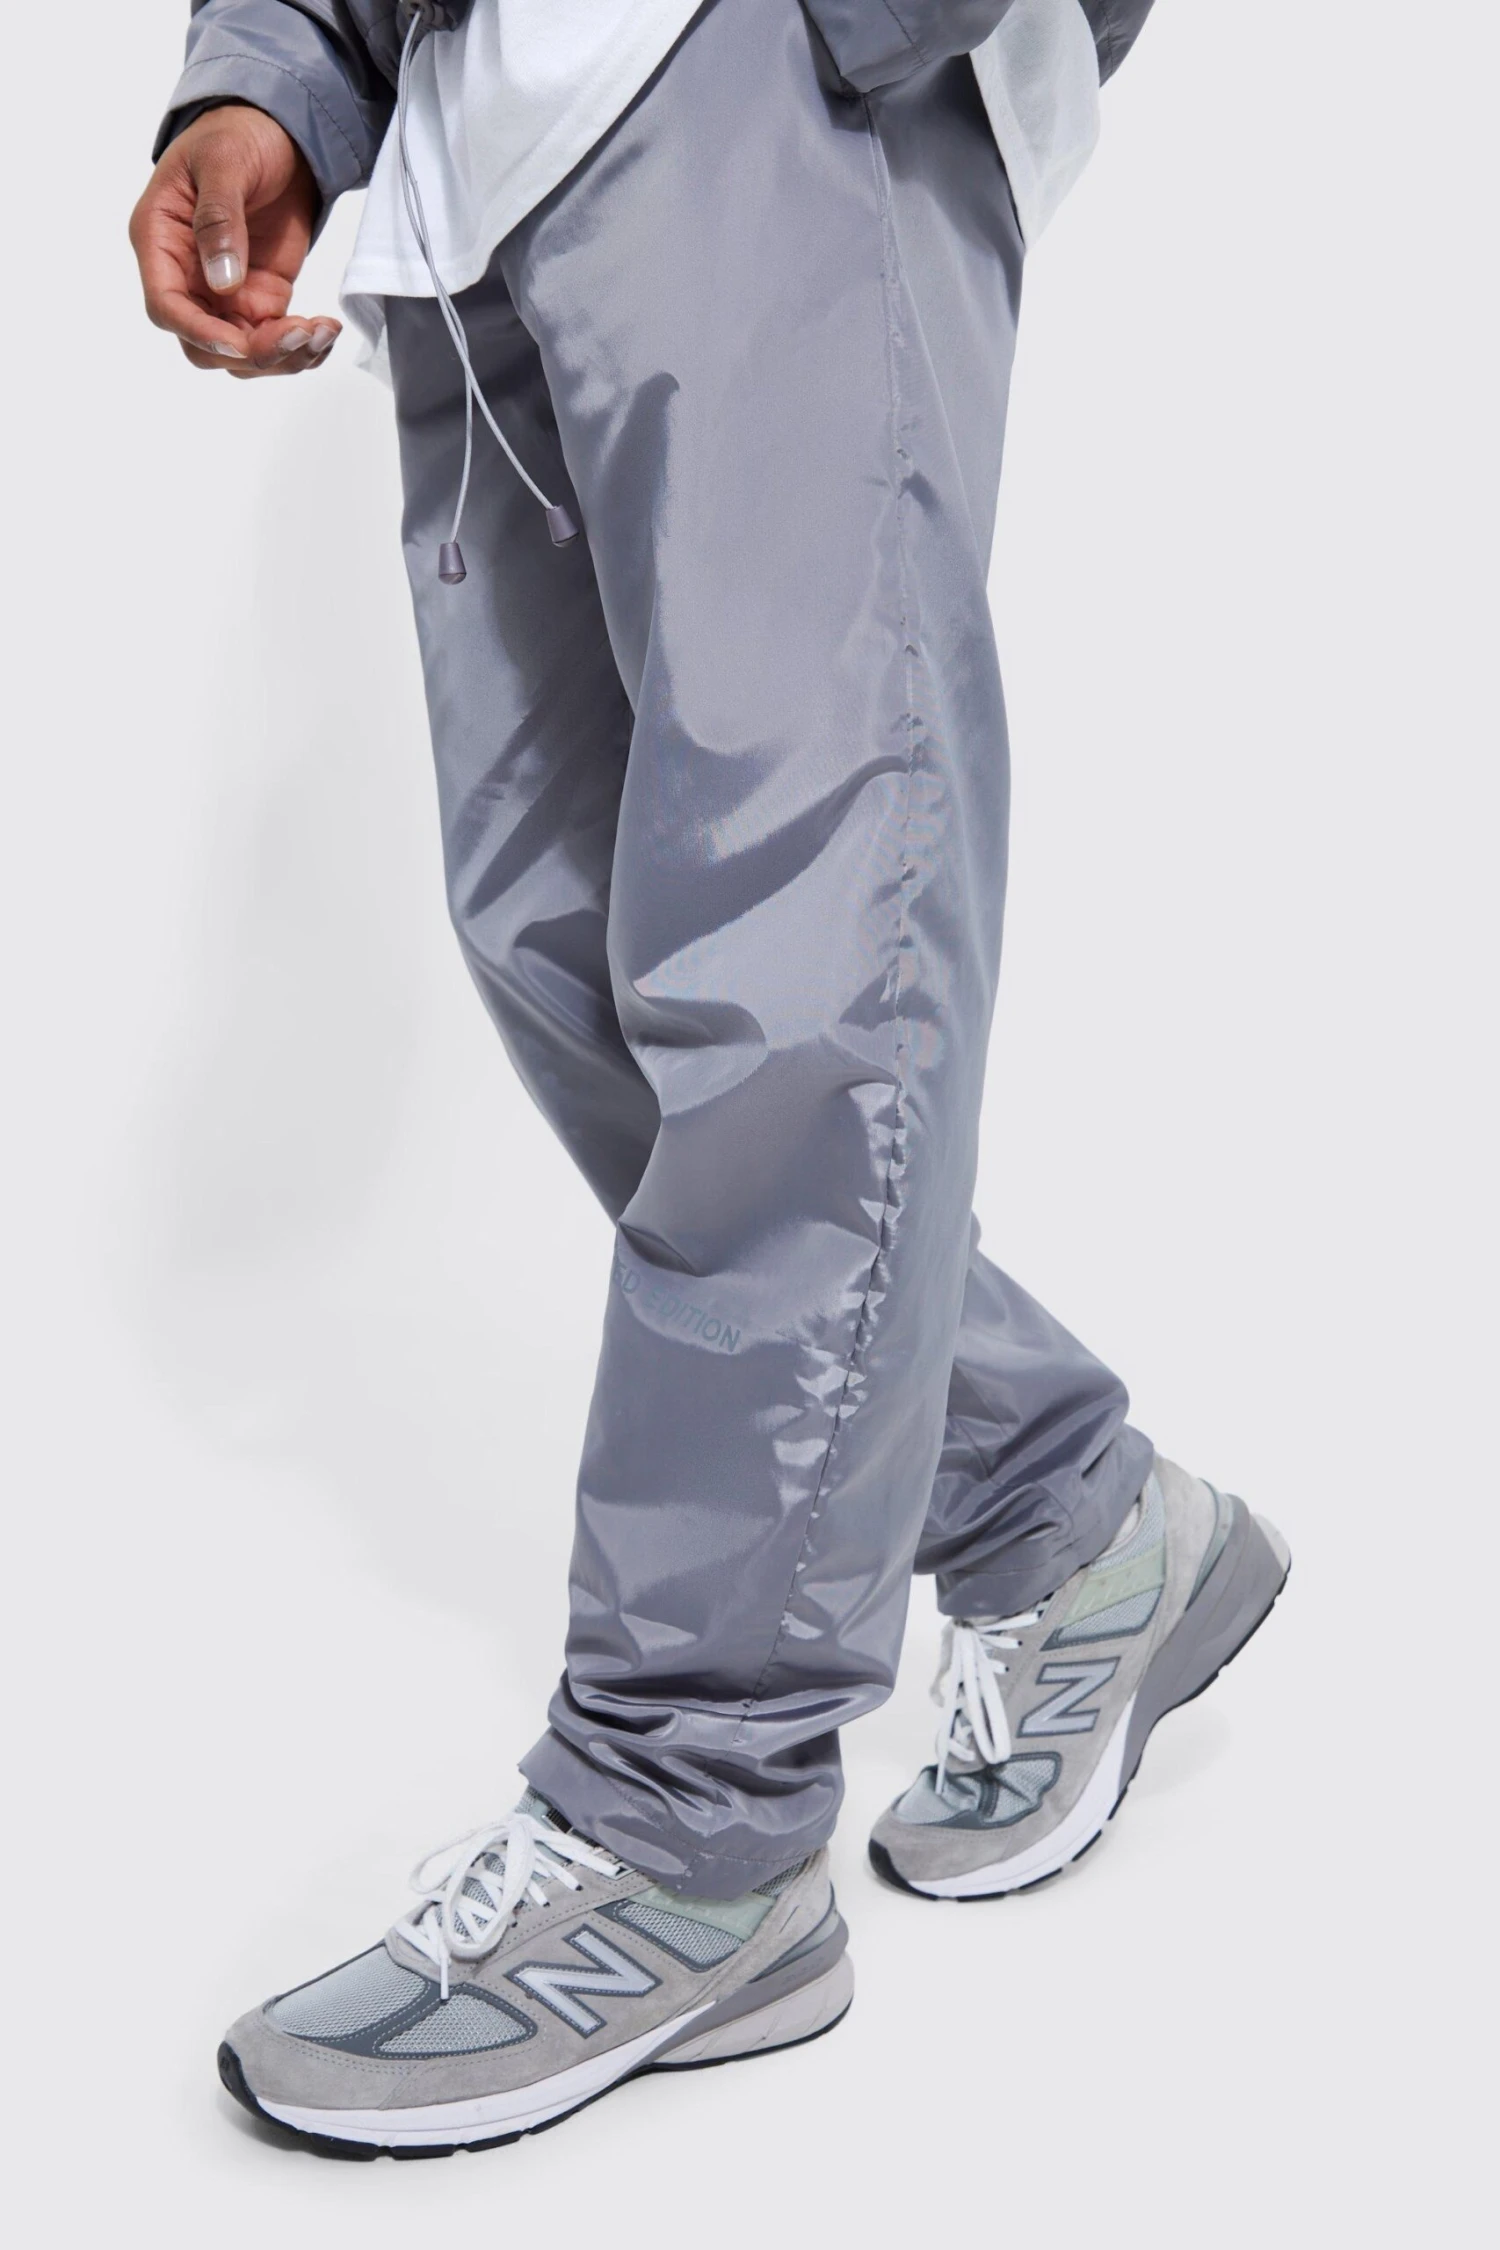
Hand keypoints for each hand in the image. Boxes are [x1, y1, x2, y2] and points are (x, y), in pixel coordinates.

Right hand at [129, 105, 342, 376]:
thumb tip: (221, 281)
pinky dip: (301, 348)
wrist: (277, 132)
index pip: (166, 306)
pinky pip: (274, 342)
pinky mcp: (260, 299)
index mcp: (160, 240)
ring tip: (323, 332)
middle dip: (251, 353)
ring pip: (242, 354)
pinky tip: (326, 332)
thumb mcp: (224, 162)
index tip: (241, 342)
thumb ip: (218, 218)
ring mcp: (224, 294)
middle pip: (205, 345)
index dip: (199, 332)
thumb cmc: (237, 134)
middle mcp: (187, 277)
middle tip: (300, 335)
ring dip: (283, 357)